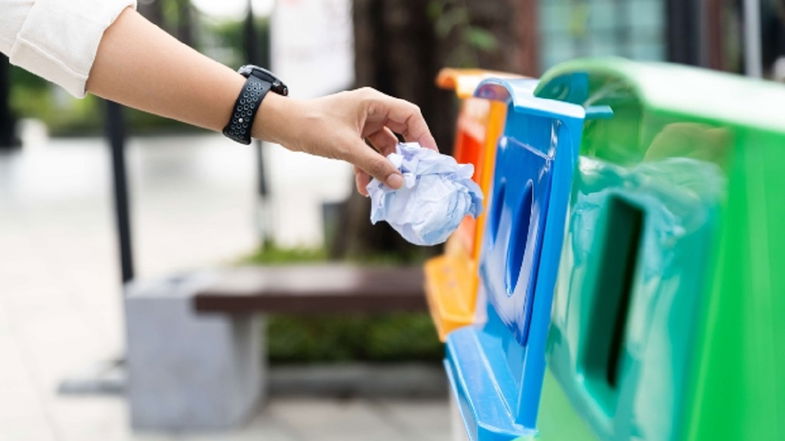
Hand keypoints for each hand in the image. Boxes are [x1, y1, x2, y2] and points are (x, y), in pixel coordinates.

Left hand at [254, 87, 437, 195]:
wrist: (283, 126)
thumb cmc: (313, 127)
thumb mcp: (348, 148)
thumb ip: (375, 165)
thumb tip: (399, 182)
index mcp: (374, 102)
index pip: (410, 116)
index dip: (423, 136)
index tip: (430, 158)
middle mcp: (371, 110)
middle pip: (400, 133)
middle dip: (405, 157)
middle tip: (414, 175)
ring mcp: (360, 124)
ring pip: (383, 147)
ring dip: (384, 167)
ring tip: (388, 188)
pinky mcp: (350, 136)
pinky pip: (367, 154)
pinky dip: (368, 169)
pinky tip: (367, 189)